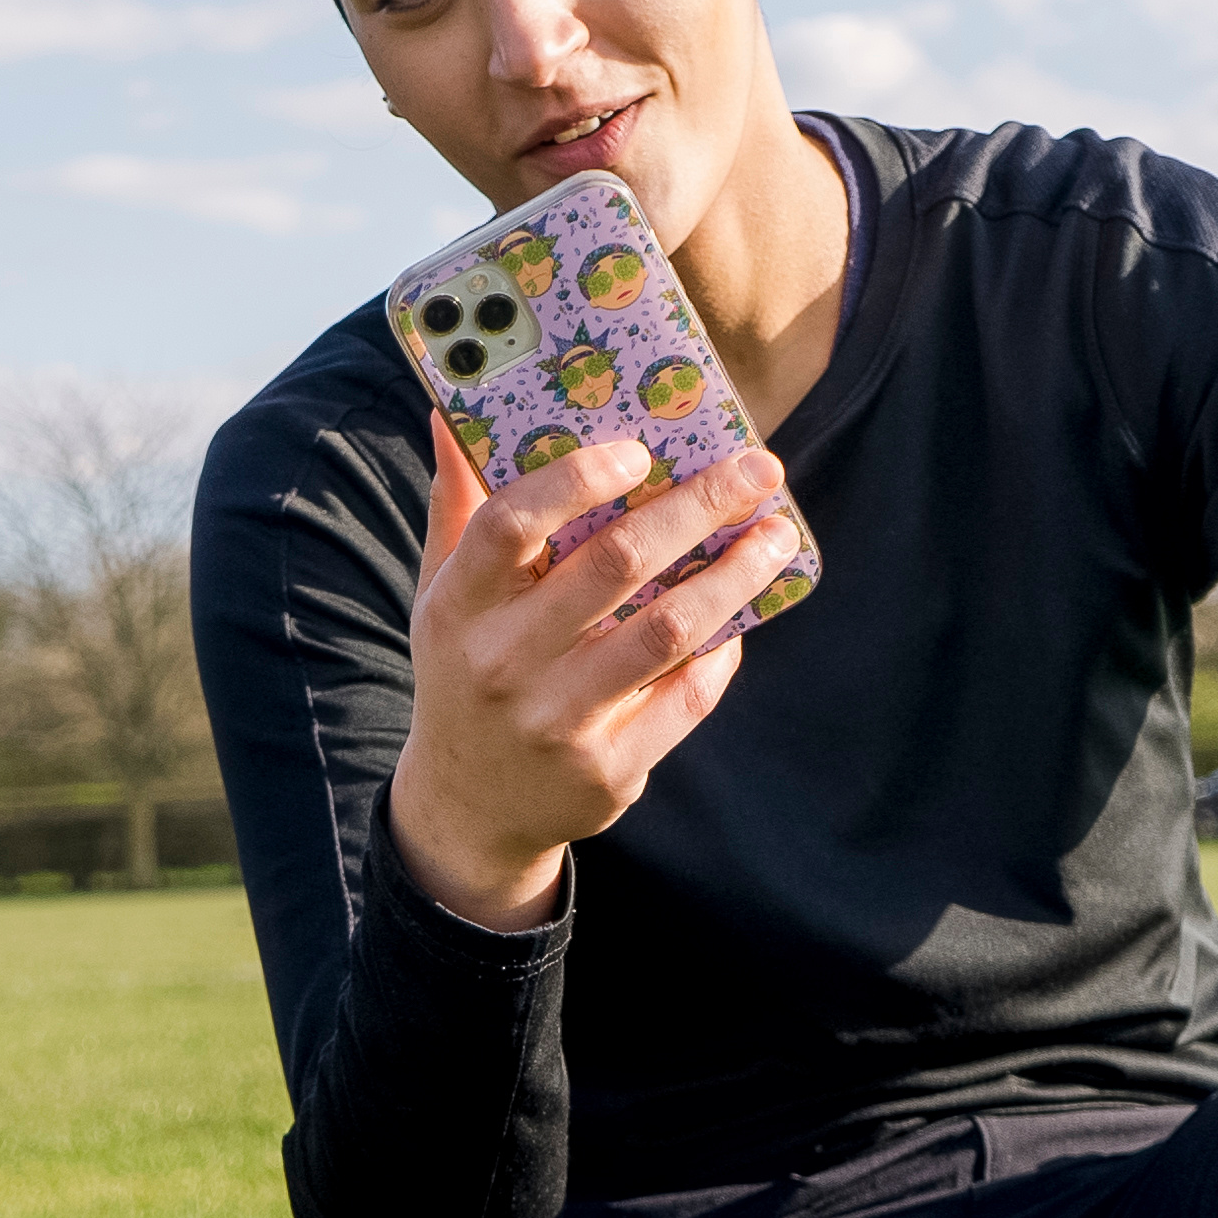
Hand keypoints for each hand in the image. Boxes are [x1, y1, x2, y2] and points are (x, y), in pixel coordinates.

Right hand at [383, 424, 806, 927]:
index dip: (576, 479)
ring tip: (776, 535)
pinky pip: (687, 695)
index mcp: (459, 605)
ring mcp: (557, 721)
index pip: (510, 524)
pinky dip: (724, 650)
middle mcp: (503, 662)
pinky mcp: (608, 769)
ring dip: (736, 574)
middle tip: (759, 470)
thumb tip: (452, 411)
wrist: (471, 806)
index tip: (642, 449)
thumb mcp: (441, 594)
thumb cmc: (466, 669)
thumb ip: (457, 505)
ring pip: (669, 630)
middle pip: (616, 565)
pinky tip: (745, 614)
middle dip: (700, 507)